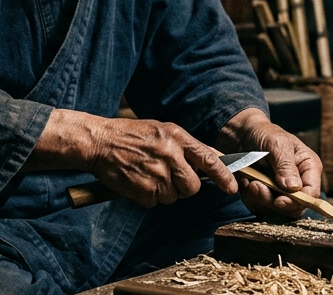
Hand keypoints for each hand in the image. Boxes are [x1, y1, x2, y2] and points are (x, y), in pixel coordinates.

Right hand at [25, 109, 237, 207]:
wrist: (100, 142)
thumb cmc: (132, 135)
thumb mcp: (162, 130)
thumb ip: (186, 146)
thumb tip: (212, 160)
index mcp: (177, 138)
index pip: (209, 160)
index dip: (223, 176)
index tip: (232, 187)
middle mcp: (170, 156)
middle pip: (192, 186)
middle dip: (185, 187)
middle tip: (170, 177)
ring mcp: (156, 174)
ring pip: (174, 197)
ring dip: (164, 191)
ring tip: (149, 174)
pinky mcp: (143, 190)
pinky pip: (155, 202)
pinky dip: (148, 196)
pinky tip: (139, 181)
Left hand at [216, 108, 321, 217]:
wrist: (242, 135)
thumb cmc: (264, 134)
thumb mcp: (277, 144)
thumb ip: (286, 165)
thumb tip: (294, 188)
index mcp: (309, 168)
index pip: (312, 193)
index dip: (298, 201)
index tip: (279, 200)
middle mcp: (298, 182)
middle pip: (295, 207)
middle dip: (275, 201)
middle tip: (256, 186)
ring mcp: (282, 191)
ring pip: (277, 209)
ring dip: (260, 198)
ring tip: (250, 182)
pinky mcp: (267, 196)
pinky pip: (261, 206)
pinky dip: (251, 197)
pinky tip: (246, 182)